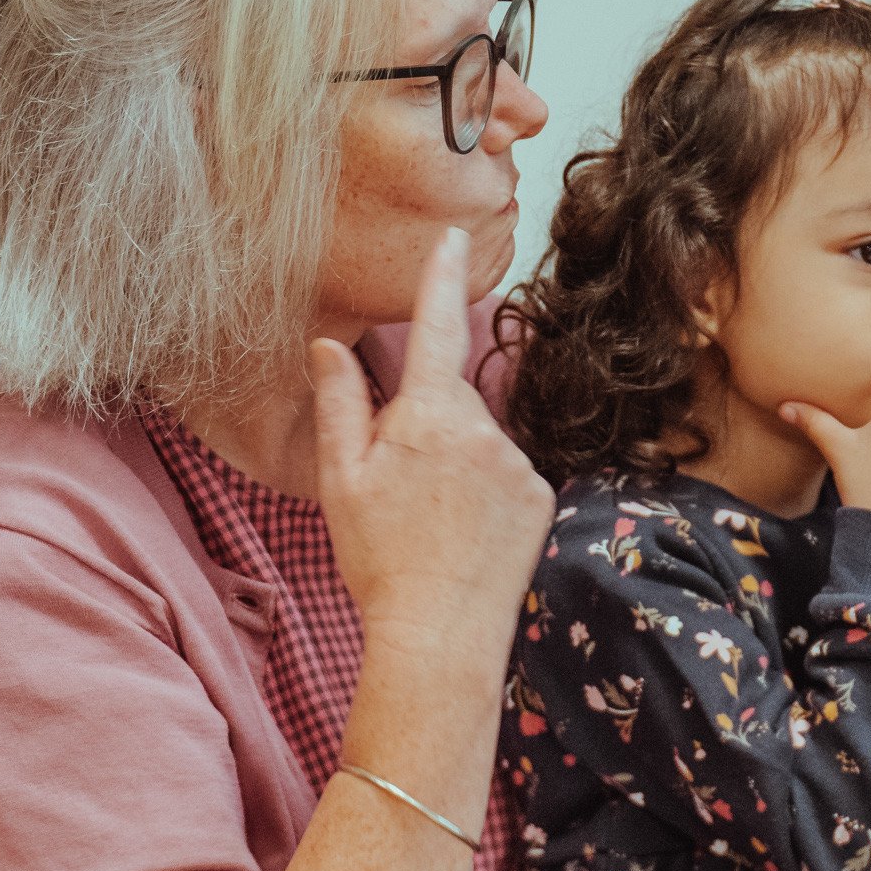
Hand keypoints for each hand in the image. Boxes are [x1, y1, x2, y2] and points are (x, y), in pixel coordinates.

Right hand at [310, 228, 555, 657]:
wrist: (438, 634)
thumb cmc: (379, 558)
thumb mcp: (344, 477)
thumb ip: (341, 402)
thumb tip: (329, 345)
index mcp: (429, 415)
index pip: (436, 329)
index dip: (439, 278)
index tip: (451, 236)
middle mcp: (483, 427)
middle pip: (451, 398)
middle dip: (427, 421)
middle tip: (399, 485)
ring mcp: (518, 461)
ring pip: (481, 437)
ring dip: (458, 459)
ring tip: (433, 519)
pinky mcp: (541, 493)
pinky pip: (507, 472)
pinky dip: (486, 488)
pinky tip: (466, 530)